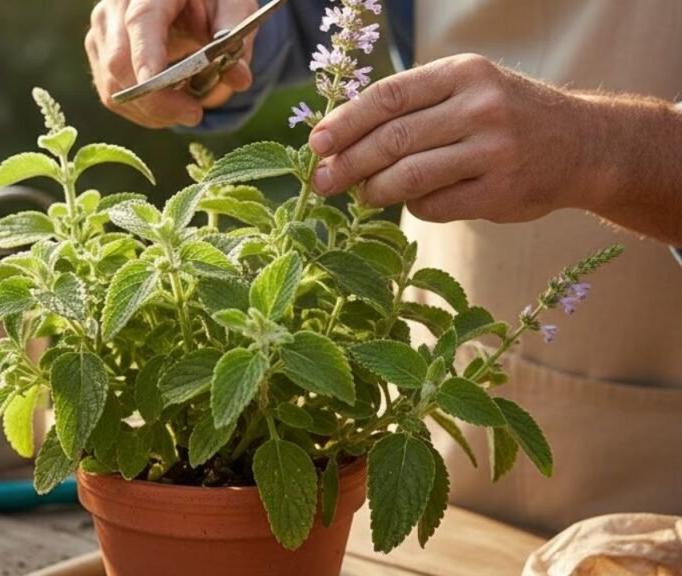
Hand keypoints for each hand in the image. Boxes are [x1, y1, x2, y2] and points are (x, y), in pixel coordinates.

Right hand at [86, 0, 257, 128]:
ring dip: (150, 111)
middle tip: (195, 114)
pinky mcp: (99, 53)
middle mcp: (116, 6)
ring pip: (112, 86)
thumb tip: (240, 78)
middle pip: (119, 62)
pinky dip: (141, 110)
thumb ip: (236, 37)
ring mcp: (102, 31)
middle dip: (156, 100)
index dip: (146, 56)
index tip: (155, 85)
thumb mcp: (233, 6)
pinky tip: (168, 106)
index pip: (141, 22)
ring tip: (187, 109)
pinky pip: (111, 95)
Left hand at [308, 54, 597, 223]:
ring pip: (409, 176)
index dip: (345, 122)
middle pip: (392, 139)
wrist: (583, 145)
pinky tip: (410, 202)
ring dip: (374, 190)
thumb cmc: (503, 117)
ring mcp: (493, 151)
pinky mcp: (500, 192)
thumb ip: (412, 107)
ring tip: (360, 195)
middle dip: (348, 163)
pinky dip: (413, 207)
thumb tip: (338, 141)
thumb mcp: (465, 90)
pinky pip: (435, 205)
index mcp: (463, 72)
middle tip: (322, 181)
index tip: (317, 143)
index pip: (388, 97)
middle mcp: (480, 107)